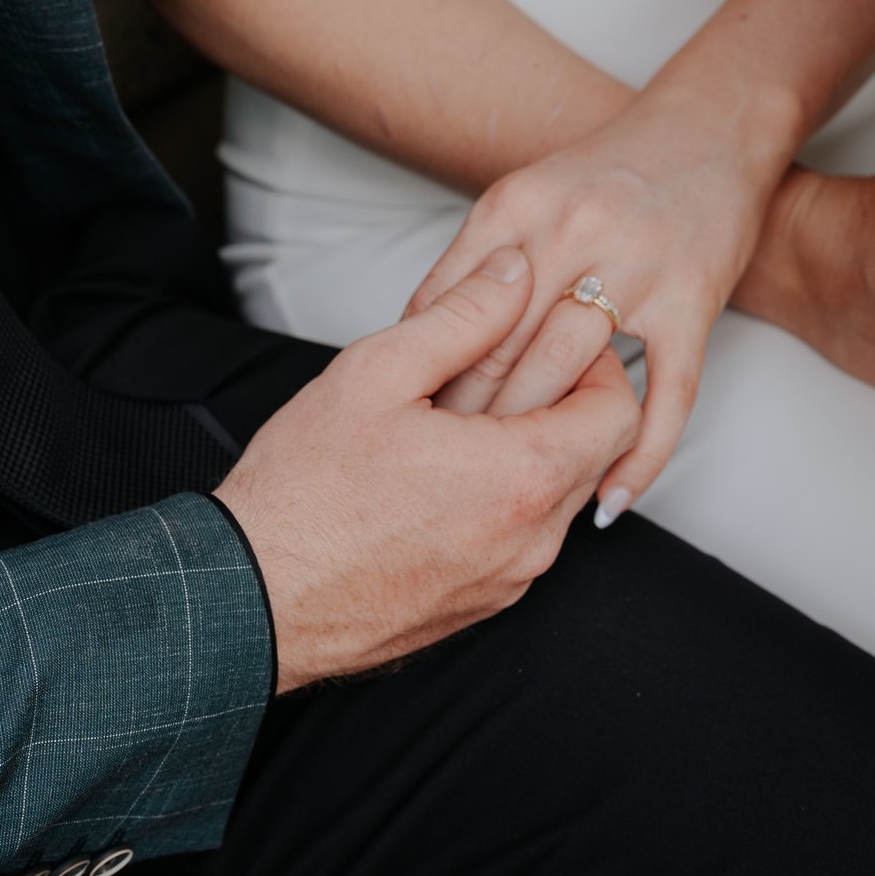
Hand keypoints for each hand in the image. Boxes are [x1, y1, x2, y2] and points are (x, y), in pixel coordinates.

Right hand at [215, 247, 638, 692]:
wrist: (254, 600)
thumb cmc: (305, 491)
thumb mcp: (376, 373)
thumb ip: (461, 314)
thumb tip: (516, 270)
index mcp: (521, 479)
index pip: (621, 413)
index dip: (599, 365)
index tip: (553, 340)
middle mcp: (533, 541)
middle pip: (597, 457)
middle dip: (565, 404)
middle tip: (503, 369)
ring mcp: (509, 581)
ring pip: (558, 500)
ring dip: (530, 452)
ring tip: (460, 421)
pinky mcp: (481, 605)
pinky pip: (521, 539)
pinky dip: (502, 499)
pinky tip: (440, 476)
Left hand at [405, 74, 798, 519]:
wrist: (711, 127)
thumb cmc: (608, 171)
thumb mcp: (526, 194)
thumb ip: (474, 260)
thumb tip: (417, 336)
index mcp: (518, 205)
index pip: (448, 306)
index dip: (422, 373)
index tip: (405, 424)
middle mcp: (572, 231)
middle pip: (497, 345)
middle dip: (462, 419)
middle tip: (434, 477)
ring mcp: (638, 267)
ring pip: (567, 373)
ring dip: (533, 440)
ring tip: (504, 490)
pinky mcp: (693, 302)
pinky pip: (666, 397)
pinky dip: (637, 456)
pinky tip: (608, 500)